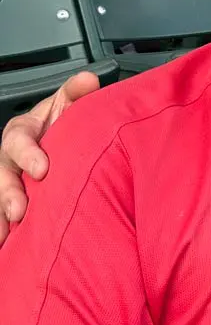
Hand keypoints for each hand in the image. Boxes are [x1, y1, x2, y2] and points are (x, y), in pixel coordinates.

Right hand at [0, 72, 98, 243]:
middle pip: (2, 174)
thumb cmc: (65, 119)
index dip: (28, 154)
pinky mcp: (16, 195)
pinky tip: (5, 244)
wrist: (65, 135)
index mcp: (23, 131)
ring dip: (0, 215)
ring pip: (0, 195)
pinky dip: (2, 229)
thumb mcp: (69, 102)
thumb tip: (87, 80)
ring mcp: (11, 177)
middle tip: (19, 210)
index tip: (42, 169)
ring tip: (5, 234)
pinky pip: (4, 213)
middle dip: (8, 193)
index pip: (18, 139)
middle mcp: (11, 156)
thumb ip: (76, 92)